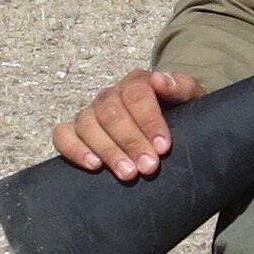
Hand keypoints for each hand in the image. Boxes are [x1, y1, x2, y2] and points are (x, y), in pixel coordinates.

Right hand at [53, 67, 200, 178]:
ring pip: (87, 124)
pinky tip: (93, 165)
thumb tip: (160, 80)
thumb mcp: (190, 99)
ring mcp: (91, 113)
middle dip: (130, 141)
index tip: (163, 147)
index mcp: (137, 83)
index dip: (149, 120)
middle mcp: (111, 95)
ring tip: (127, 174)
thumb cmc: (180, 114)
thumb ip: (182, 87)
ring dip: (107, 150)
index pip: (136, 94)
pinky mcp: (76, 132)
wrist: (169, 124)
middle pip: (111, 112)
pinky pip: (63, 135)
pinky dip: (73, 149)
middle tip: (148, 167)